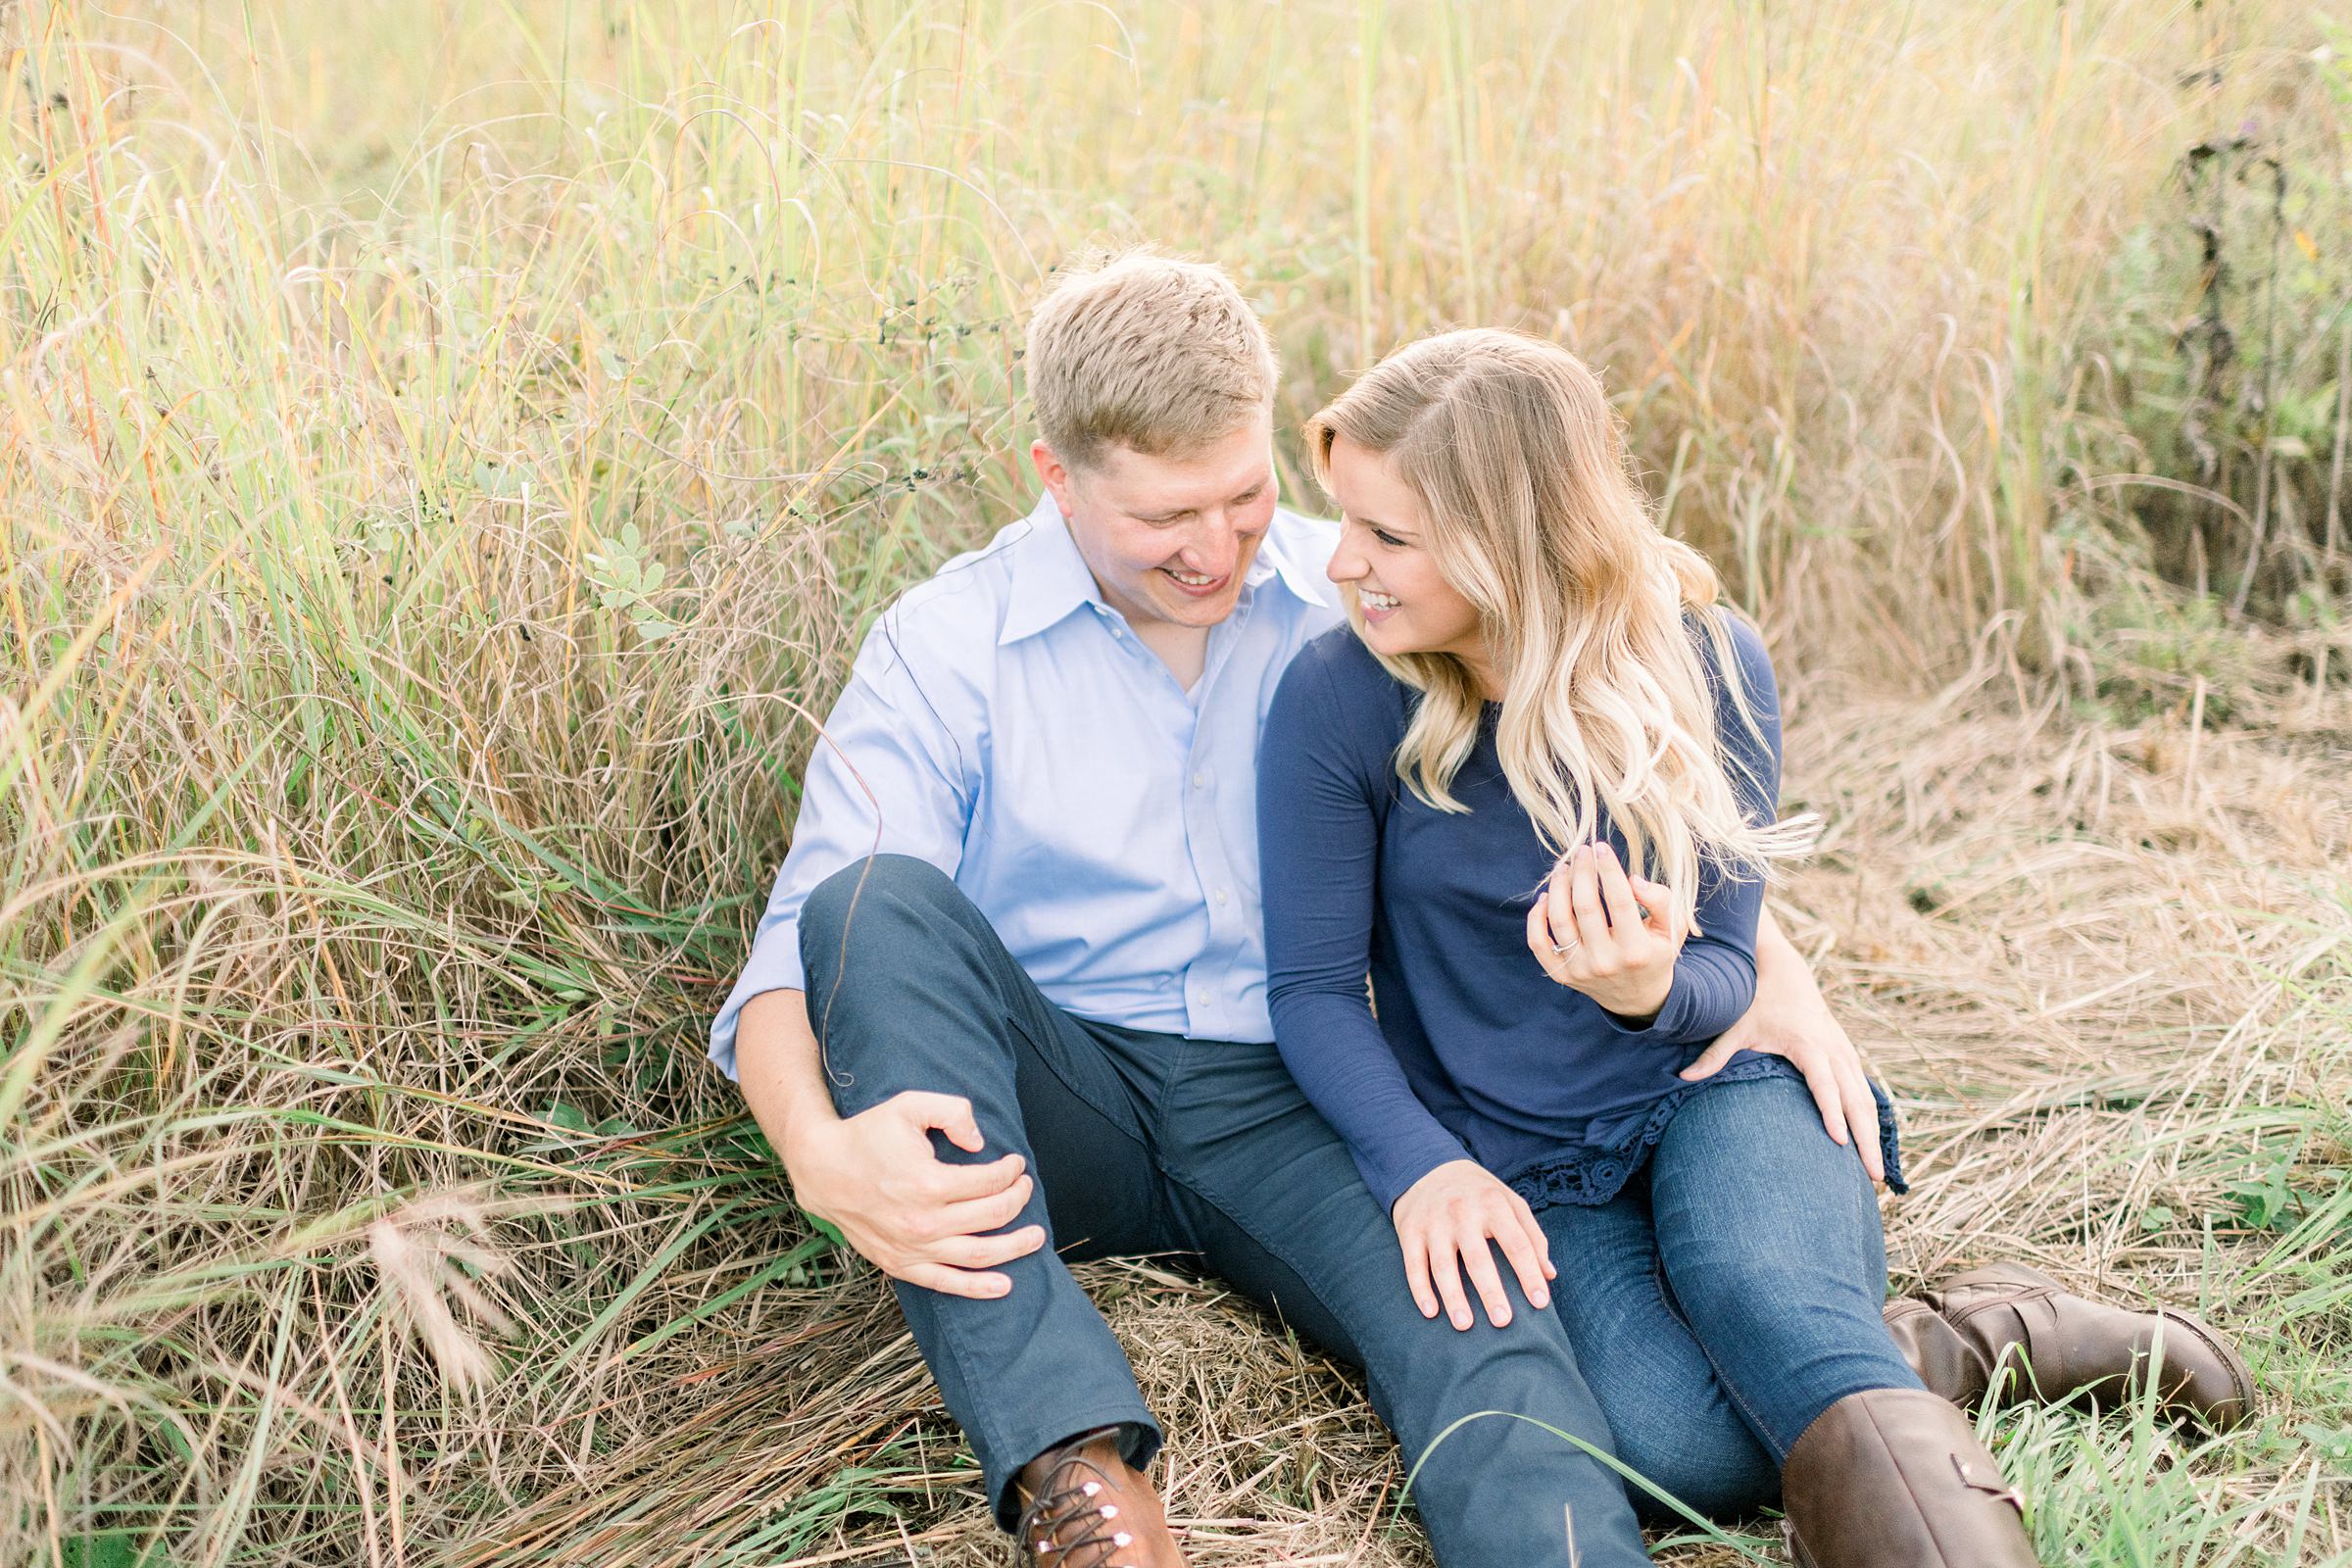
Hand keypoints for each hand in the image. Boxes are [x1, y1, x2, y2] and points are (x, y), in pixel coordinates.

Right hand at [785, 1091, 1045, 1297]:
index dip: (1010, 1171)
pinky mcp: (901, 1265)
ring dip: (1014, 1247)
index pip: (989, 1181)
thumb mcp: (909, 1105)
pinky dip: (978, 1288)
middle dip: (1018, 1199)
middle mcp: (923, 1221)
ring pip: (978, 1254)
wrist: (823, 1169)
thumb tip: (980, 1142)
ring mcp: (912, 1248)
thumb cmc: (868, 1134)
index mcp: (928, 1182)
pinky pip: (946, 1283)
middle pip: (992, 1216)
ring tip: (1036, 1236)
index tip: (1015, 1163)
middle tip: (1026, 1187)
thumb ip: (953, 1112)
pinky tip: (1005, 1284)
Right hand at [1392, 1159, 1555, 1329]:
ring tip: (1465, 1325)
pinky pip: (1414, 1265)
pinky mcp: (1410, 1231)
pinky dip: (1420, 1289)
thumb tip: (1549, 1275)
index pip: (1516, 1243)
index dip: (1529, 1274)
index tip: (1541, 1303)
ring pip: (1443, 1265)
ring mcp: (1434, 1223)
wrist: (1427, 1166)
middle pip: (1478, 1258)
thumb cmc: (1479, 1193)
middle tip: (1503, 1322)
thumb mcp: (1510, 1201)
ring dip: (1453, 1297)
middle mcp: (1462, 1212)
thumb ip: (1532, 1236)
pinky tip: (1430, 1311)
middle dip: (1491, 1291)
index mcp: (1493, 1204)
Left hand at [1526, 842, 1687, 1019]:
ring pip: (1559, 920)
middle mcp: (1606, 962)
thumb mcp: (1672, 929)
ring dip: (1557, 887)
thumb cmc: (1656, 952)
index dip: (1608, 871)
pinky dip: (1536, 917)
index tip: (1601, 848)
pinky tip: (1545, 897)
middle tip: (1582, 851)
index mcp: (1637, 951)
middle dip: (1581, 872)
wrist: (1638, 997)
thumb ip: (1662, 901)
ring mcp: (1580, 971)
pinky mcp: (1562, 975)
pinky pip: (1538, 943)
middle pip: (1585, 907)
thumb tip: (1633, 880)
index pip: (1620, 902)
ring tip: (1564, 868)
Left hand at [1680, 929, 1885, 1183]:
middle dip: (1865, 1139)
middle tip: (1872, 1177)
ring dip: (1874, 1135)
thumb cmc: (1757, 1002)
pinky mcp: (1848, 1056)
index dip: (1832, 1113)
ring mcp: (1845, 1053)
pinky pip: (1866, 1092)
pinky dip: (1873, 1120)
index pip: (1824, 1085)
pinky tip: (1873, 1147)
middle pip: (1856, 1101)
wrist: (1785, 971)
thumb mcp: (1736, 1026)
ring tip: (1877, 1174)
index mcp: (1808, 1045)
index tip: (1839, 1142)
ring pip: (1867, 1100)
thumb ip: (1713, 1056)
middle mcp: (1833, 1050)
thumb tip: (1682, 1078)